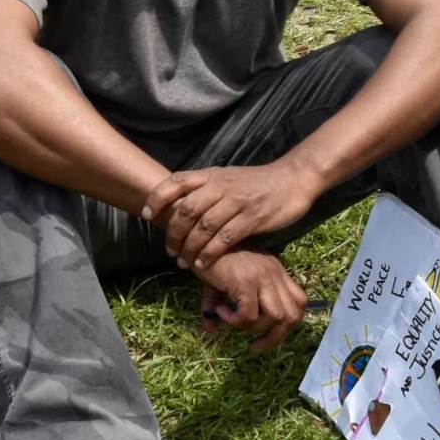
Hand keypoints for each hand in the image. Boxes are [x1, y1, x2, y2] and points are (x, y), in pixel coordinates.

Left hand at [142, 161, 318, 268]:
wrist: (293, 179)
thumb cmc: (259, 183)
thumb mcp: (229, 177)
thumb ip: (207, 188)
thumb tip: (181, 204)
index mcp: (213, 175)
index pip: (177, 182)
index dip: (157, 198)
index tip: (146, 215)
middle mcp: (221, 186)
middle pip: (187, 210)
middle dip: (173, 234)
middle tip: (170, 251)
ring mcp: (237, 202)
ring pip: (203, 227)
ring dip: (189, 247)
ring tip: (183, 262)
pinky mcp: (252, 218)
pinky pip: (225, 239)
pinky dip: (210, 253)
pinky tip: (204, 264)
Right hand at [198, 248, 308, 351]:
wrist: (198, 238)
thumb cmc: (210, 257)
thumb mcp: (221, 283)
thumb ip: (219, 306)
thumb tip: (209, 330)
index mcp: (276, 271)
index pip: (300, 302)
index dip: (289, 324)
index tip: (269, 334)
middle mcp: (274, 273)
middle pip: (293, 315)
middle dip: (276, 337)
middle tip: (256, 345)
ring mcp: (262, 277)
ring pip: (275, 318)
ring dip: (253, 329)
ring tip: (233, 322)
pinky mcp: (246, 282)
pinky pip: (249, 315)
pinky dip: (235, 321)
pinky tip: (220, 311)